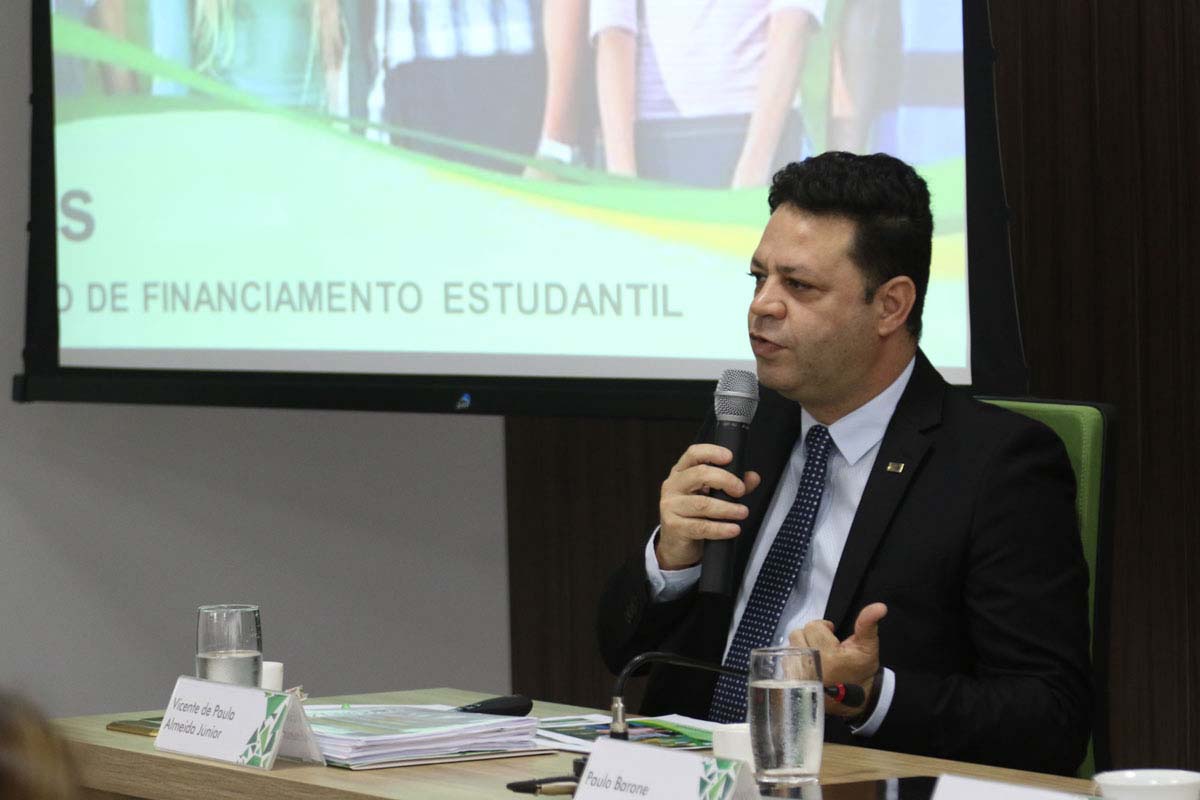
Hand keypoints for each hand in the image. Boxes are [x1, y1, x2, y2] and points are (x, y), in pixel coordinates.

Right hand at [656, 445, 761, 569]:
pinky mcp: (674, 526)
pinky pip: (701, 527)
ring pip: (702, 504)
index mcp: (681, 472)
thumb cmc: (694, 515)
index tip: (729, 457)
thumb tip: (752, 477)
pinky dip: (720, 529)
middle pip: (699, 474)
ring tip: (743, 512)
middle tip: (740, 490)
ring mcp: (670, 506)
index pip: (693, 454)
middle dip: (725, 480)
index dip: (712, 452)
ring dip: (727, 508)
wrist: (676, 545)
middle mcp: (673, 485)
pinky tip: (733, 529)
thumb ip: (732, 486)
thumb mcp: (712, 496)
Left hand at [788, 603, 886, 716]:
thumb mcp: (868, 646)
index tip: (833, 638)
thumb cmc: (861, 671)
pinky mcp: (793, 684)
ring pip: (790, 646)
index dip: (824, 628)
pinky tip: (809, 665)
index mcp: (829, 656)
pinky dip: (795, 659)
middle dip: (811, 636)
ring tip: (816, 655)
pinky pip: (785, 661)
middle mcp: (811, 666)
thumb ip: (868, 623)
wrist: (855, 700)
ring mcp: (800, 677)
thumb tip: (880, 607)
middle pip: (798, 634)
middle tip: (824, 646)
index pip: (813, 626)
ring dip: (802, 646)